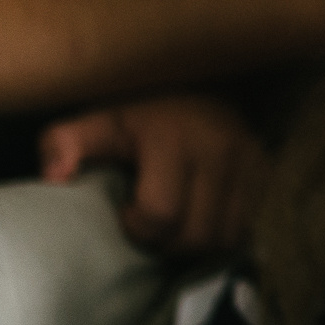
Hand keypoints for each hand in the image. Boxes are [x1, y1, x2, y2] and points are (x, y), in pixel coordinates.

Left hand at [38, 94, 268, 256]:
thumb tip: (54, 177)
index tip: (127, 212)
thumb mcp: (100, 121)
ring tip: (179, 225)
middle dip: (168, 244)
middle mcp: (221, 149)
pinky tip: (206, 220)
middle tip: (153, 228)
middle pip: (197, 236)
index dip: (137, 227)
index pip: (160, 215)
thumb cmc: (143, 112)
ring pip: (227, 238)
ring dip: (200, 243)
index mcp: (174, 138)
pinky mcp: (270, 173)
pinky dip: (226, 234)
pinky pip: (250, 227)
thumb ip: (66, 143)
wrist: (203, 81)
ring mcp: (252, 162)